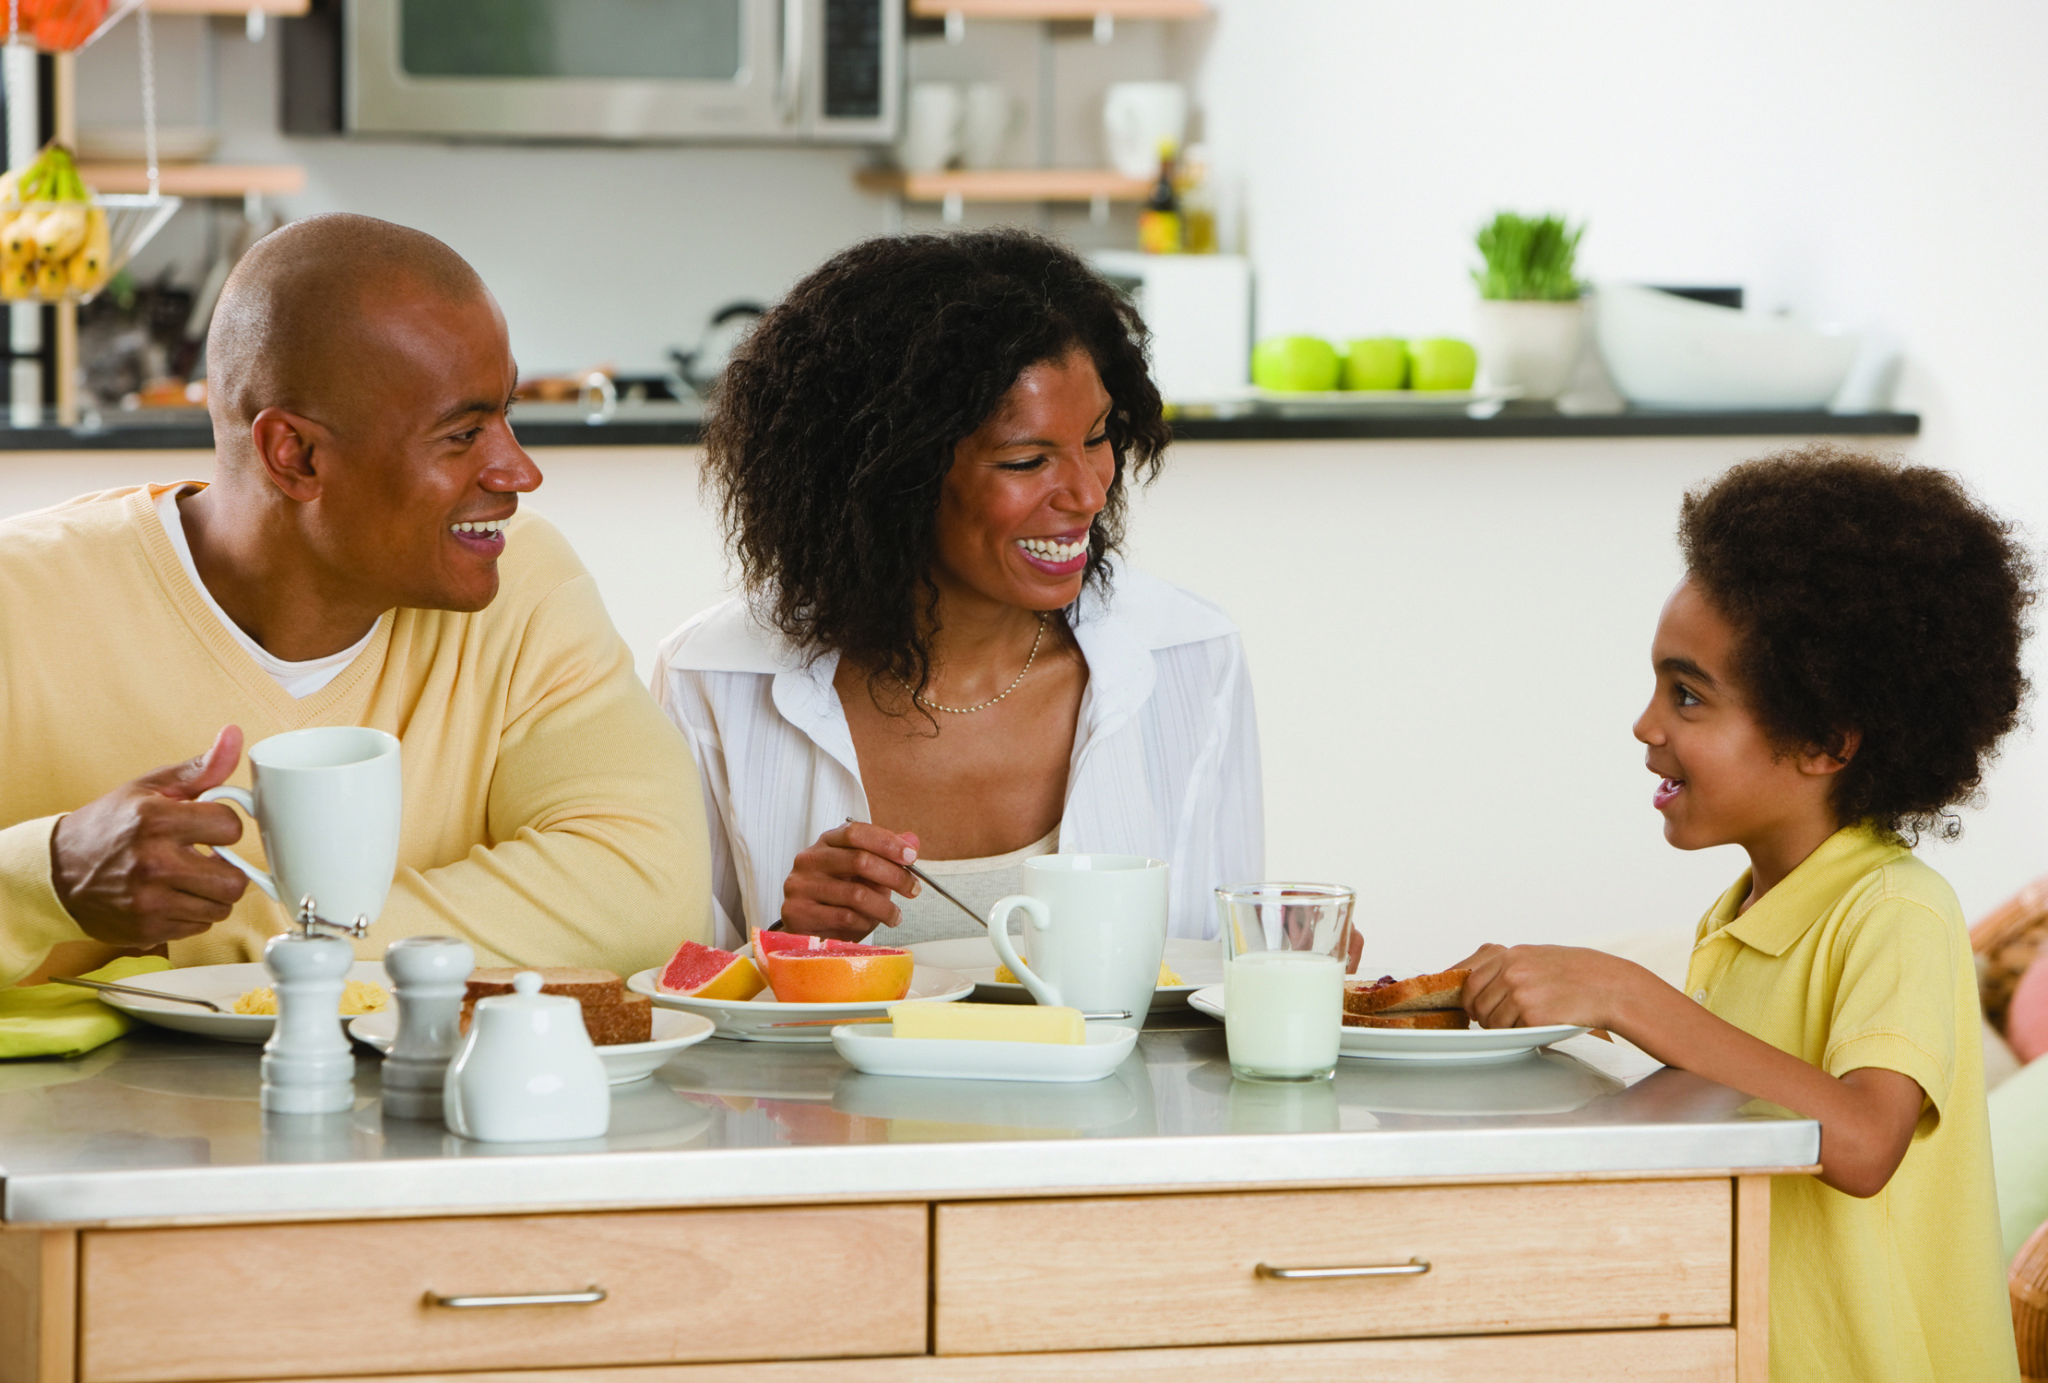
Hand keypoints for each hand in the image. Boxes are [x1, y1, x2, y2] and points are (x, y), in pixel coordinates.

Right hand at [50, 726, 250, 948]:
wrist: (57, 871)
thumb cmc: (109, 825)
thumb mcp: (150, 788)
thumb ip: (201, 768)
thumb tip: (234, 735)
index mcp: (155, 821)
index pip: (232, 828)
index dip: (225, 826)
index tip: (210, 827)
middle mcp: (153, 864)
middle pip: (234, 880)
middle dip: (228, 868)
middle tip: (208, 859)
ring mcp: (149, 902)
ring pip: (221, 907)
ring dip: (212, 894)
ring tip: (189, 877)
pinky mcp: (146, 930)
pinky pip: (199, 927)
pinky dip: (193, 913)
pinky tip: (172, 896)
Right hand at [779, 821, 920, 940]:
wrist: (804, 925)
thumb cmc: (835, 895)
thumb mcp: (862, 872)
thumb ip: (886, 855)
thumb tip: (912, 841)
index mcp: (827, 842)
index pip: (856, 833)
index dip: (887, 843)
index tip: (911, 856)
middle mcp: (810, 859)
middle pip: (859, 860)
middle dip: (894, 876)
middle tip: (913, 889)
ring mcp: (801, 885)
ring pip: (855, 894)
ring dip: (884, 907)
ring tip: (895, 916)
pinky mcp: (798, 912)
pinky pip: (844, 917)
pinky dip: (865, 922)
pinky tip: (871, 923)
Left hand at [1455, 942, 1655, 1031]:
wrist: (1610, 987)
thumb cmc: (1579, 974)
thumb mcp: (1539, 957)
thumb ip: (1510, 967)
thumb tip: (1482, 984)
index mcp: (1512, 956)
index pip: (1471, 981)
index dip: (1470, 999)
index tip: (1474, 1009)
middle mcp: (1512, 972)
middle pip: (1477, 1004)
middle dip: (1484, 1017)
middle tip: (1500, 1021)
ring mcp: (1521, 994)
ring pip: (1492, 1022)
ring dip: (1504, 1028)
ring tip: (1527, 1021)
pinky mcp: (1533, 1016)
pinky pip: (1513, 1033)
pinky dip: (1523, 1033)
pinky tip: (1541, 1024)